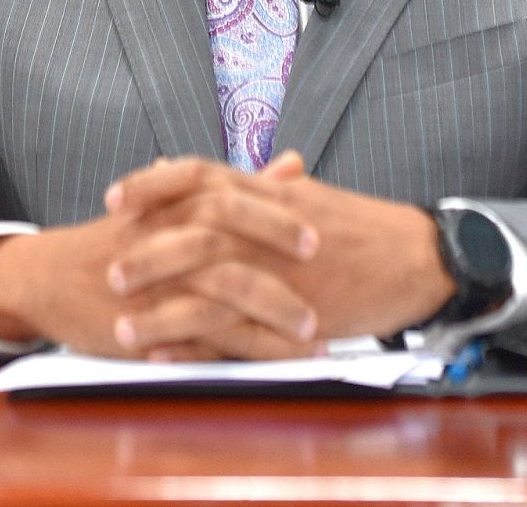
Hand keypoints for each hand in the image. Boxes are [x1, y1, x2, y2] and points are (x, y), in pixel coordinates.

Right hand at [0, 157, 320, 358]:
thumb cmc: (122, 238)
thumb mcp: (176, 202)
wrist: (50, 277)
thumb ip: (242, 186)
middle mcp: (166, 235)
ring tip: (318, 334)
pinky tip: (278, 363)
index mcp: (177, 201)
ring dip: (275, 313)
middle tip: (326, 266)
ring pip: (223, 291)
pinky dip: (246, 351)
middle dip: (280, 252)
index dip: (278, 212)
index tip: (324, 225)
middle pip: (230, 234)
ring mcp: (156, 281)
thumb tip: (295, 164)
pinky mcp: (148, 325)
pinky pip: (205, 339)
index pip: (233, 196)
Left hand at [109, 152, 456, 351]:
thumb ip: (264, 187)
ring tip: (120, 325)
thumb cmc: (365, 229)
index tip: (115, 196)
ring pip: (206, 280)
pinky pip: (234, 326)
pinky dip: (193, 342)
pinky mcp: (293, 308)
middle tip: (108, 266)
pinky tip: (162, 354)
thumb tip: (227, 174)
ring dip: (158, 305)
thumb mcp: (310, 198)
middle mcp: (269, 222)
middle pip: (193, 224)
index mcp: (270, 190)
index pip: (199, 173)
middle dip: (145, 248)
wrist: (418, 258)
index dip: (153, 183)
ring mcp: (281, 266)